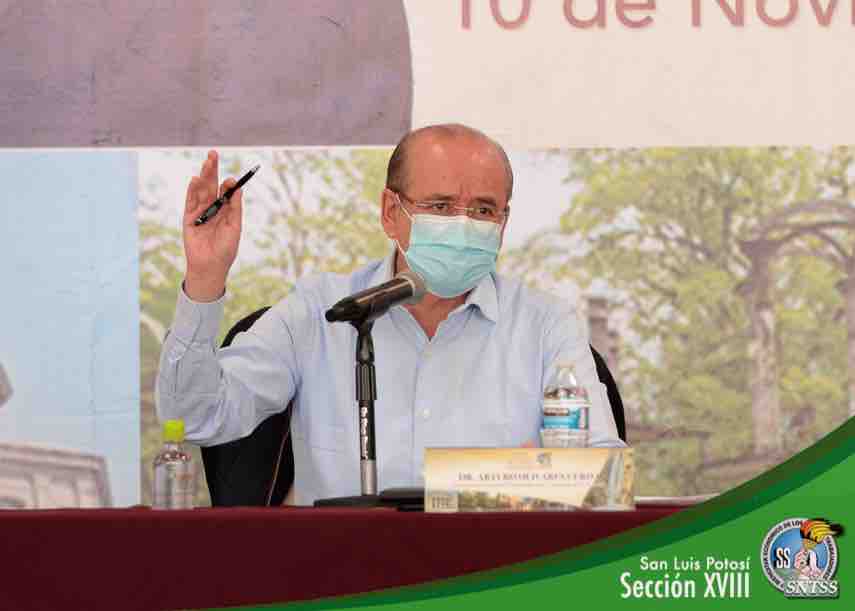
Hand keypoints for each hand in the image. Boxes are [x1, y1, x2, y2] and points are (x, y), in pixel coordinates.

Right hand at [182, 150, 242, 301]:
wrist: (211, 266)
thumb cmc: (225, 249)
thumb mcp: (234, 228)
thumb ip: (235, 209)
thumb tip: (238, 189)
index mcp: (226, 211)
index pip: (226, 192)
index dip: (228, 184)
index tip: (232, 180)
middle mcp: (212, 209)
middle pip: (211, 185)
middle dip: (213, 170)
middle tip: (214, 154)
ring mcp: (200, 212)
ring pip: (201, 190)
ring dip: (203, 175)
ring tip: (207, 162)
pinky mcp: (189, 218)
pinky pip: (190, 201)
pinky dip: (192, 190)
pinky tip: (195, 179)